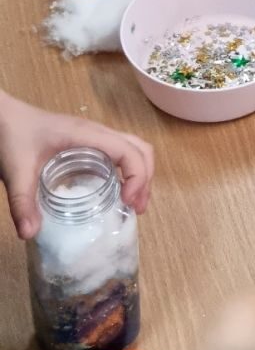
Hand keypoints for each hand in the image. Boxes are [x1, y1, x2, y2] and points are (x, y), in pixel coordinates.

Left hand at [0, 90, 153, 238]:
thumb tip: (30, 234)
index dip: (138, 177)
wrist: (2, 115)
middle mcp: (97, 133)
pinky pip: (119, 152)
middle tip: (136, 207)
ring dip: (140, 173)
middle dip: (145, 178)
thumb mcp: (16, 171)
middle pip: (140, 148)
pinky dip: (127, 170)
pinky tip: (113, 191)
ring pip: (133, 148)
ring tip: (131, 202)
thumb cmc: (12, 134)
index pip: (129, 151)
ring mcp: (94, 136)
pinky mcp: (87, 141)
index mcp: (87, 135)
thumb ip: (22, 203)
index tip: (129, 203)